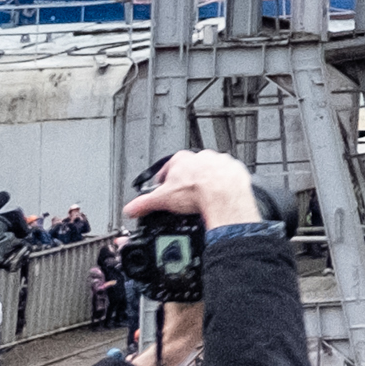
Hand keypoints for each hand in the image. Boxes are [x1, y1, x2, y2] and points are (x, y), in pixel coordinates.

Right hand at [128, 149, 263, 233]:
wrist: (225, 194)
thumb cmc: (196, 192)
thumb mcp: (163, 199)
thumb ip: (144, 203)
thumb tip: (130, 209)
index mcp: (181, 160)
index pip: (167, 169)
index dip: (164, 181)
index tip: (164, 189)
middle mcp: (200, 157)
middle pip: (189, 169)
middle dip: (186, 181)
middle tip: (184, 196)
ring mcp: (218, 161)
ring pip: (209, 170)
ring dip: (205, 181)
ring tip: (202, 198)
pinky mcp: (234, 169)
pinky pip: (227, 176)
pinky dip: (222, 185)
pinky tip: (219, 196)